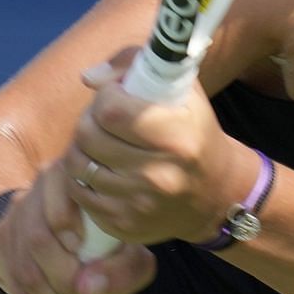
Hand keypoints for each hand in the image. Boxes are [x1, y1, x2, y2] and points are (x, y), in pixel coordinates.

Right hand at [0, 160, 159, 293]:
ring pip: (26, 272)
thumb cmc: (109, 237)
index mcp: (66, 179)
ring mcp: (13, 226)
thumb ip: (126, 265)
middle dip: (67, 281)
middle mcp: (33, 197)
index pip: (54, 187)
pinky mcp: (1, 254)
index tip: (82, 247)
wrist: (63, 233)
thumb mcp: (128, 244)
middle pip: (38, 240)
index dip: (64, 216)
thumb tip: (89, 288)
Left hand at [60, 48, 261, 247]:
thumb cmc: (194, 132)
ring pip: (78, 166)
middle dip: (89, 121)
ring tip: (100, 144)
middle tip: (103, 120)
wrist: (216, 194)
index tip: (116, 97)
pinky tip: (102, 170)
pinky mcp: (124, 226)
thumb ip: (134, 66)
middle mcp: (158, 175)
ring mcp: (139, 205)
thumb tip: (89, 78)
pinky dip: (84, 180)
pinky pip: (80, 195)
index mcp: (176, 137)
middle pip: (87, 136)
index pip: (110, 110)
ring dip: (82, 149)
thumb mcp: (182, 90)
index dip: (105, 98)